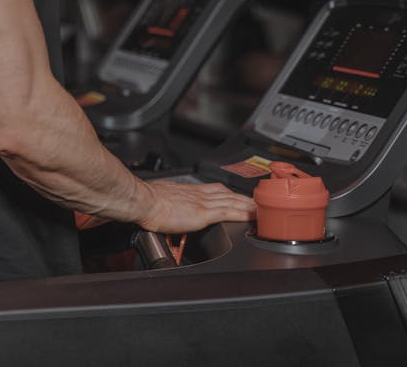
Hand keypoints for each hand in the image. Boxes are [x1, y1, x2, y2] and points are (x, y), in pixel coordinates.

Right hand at [136, 180, 256, 233]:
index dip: (230, 193)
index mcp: (190, 191)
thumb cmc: (148, 200)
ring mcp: (203, 203)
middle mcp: (200, 194)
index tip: (240, 196)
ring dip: (250, 206)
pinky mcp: (203, 214)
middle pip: (230, 194)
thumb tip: (168, 208)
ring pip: (233, 202)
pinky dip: (243, 214)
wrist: (144, 201)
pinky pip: (229, 213)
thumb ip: (171, 202)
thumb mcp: (163, 196)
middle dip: (246, 198)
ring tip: (263, 210)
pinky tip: (252, 217)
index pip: (216, 190)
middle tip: (261, 202)